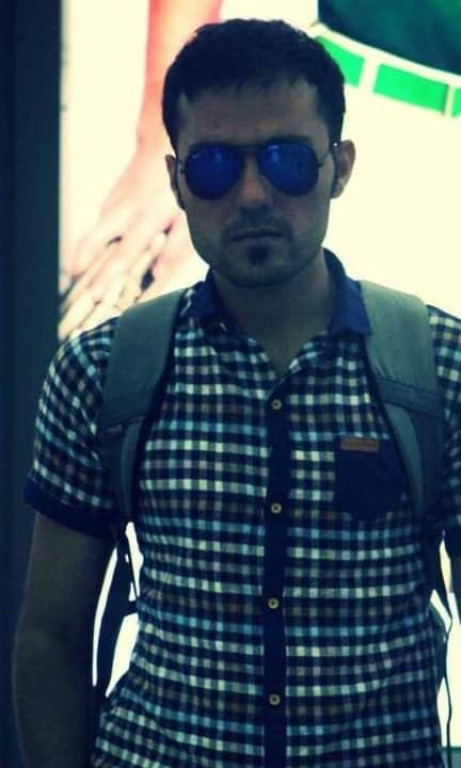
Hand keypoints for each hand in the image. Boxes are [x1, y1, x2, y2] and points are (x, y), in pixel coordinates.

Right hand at [59, 145, 201, 337]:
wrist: (163, 145)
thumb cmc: (182, 187)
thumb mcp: (189, 216)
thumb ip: (177, 246)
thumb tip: (158, 274)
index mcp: (146, 218)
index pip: (125, 250)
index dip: (110, 273)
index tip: (97, 293)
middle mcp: (123, 212)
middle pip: (96, 242)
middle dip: (87, 267)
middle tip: (78, 290)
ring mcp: (112, 207)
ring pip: (92, 236)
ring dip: (83, 258)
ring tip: (76, 282)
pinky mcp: (109, 206)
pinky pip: (97, 230)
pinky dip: (90, 248)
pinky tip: (87, 267)